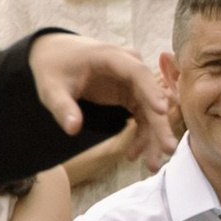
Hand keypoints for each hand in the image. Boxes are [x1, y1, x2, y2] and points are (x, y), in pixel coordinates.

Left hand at [26, 32, 174, 167]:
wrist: (54, 56)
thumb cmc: (54, 68)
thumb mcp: (51, 88)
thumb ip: (63, 107)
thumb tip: (73, 129)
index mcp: (111, 57)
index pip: (137, 73)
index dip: (151, 91)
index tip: (161, 111)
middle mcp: (129, 68)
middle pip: (151, 95)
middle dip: (159, 124)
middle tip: (168, 149)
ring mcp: (132, 82)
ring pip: (151, 110)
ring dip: (152, 136)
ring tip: (151, 164)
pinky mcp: (130, 94)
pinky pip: (142, 116)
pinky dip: (141, 135)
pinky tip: (133, 155)